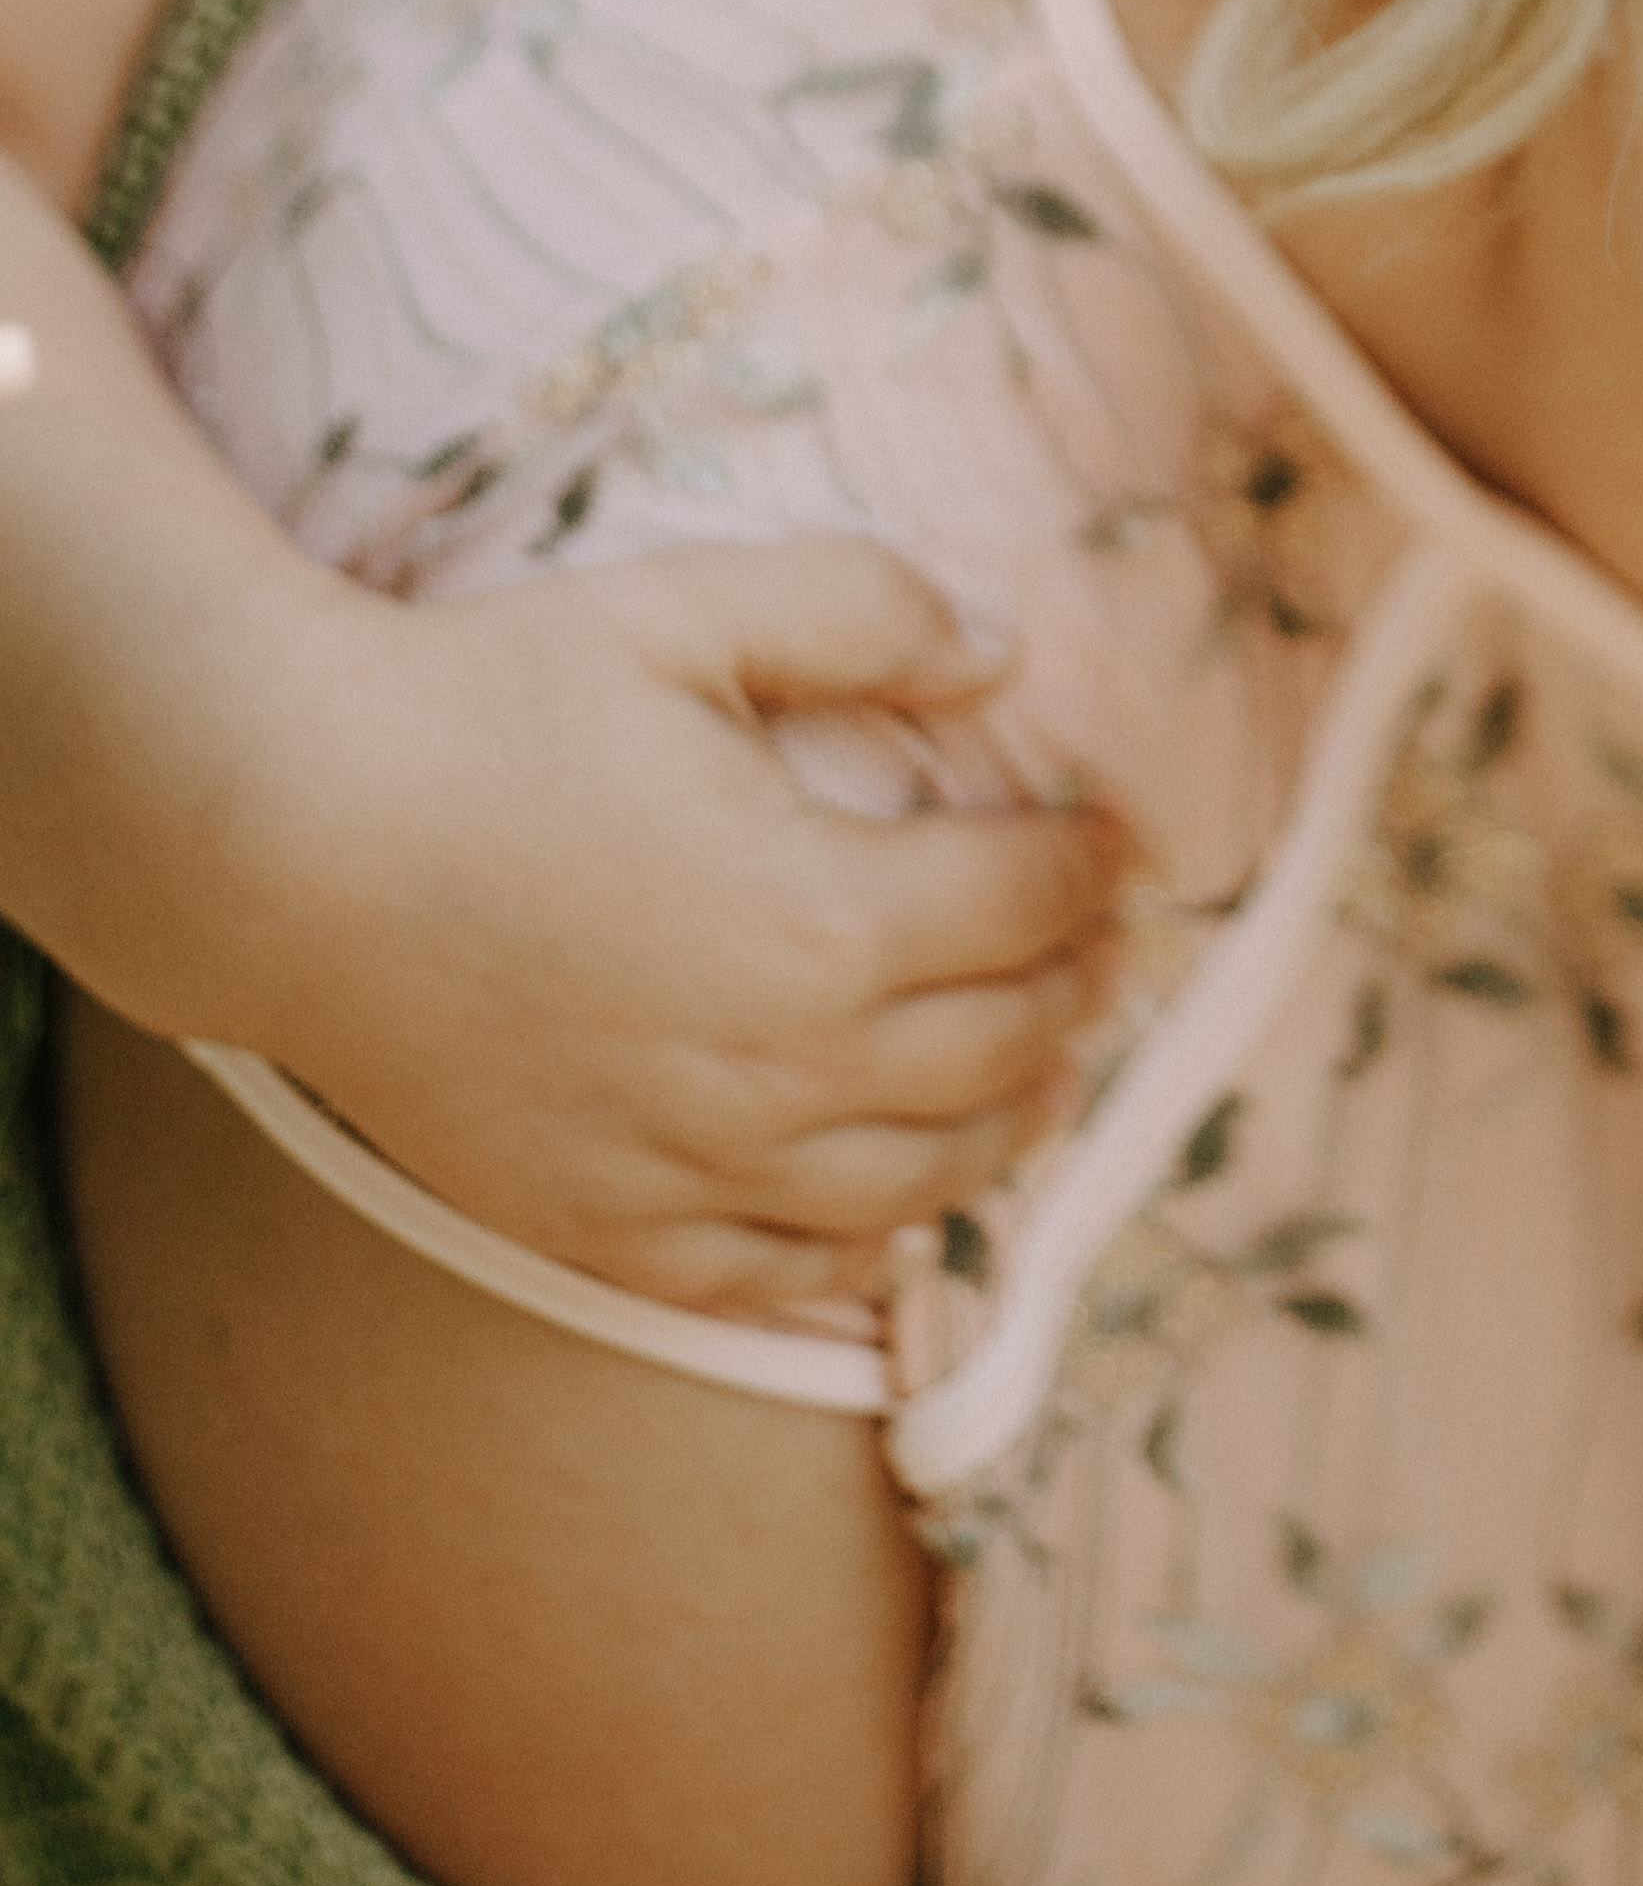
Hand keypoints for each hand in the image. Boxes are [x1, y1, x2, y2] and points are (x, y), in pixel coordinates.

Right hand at [200, 540, 1130, 1312]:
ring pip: (910, 1182)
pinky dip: (857, 1253)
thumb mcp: (687, 608)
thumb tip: (1002, 651)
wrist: (280, 839)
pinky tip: (888, 1217)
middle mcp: (781, 1067)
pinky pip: (772, 1276)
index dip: (1092, 866)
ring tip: (1045, 1082)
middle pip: (996, 1048)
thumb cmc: (483, 704)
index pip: (1027, 903)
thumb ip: (863, 613)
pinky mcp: (600, 1225)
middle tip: (1099, 953)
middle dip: (1071, 993)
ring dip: (1002, 1126)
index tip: (1119, 839)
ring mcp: (690, 1165)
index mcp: (826, 914)